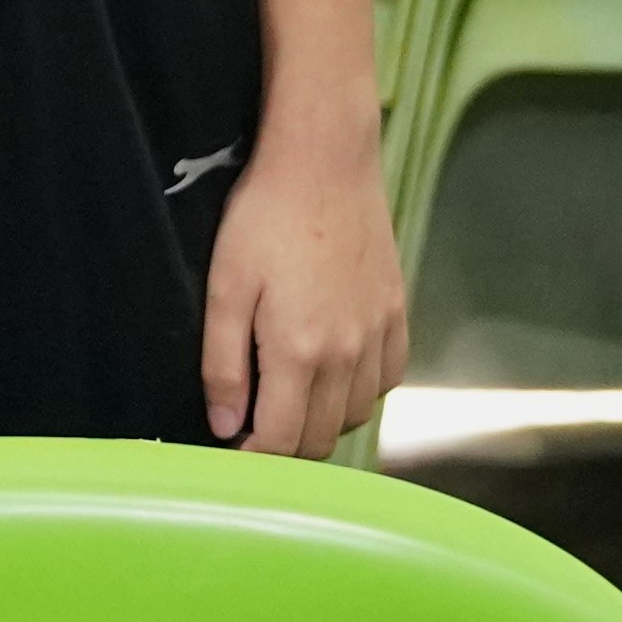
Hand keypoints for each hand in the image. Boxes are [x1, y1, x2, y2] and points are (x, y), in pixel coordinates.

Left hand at [196, 128, 407, 457]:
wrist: (325, 162)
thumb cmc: (264, 218)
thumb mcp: (225, 287)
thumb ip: (224, 364)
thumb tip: (225, 426)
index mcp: (301, 353)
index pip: (283, 441)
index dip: (254, 458)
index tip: (231, 450)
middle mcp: (348, 356)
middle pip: (322, 438)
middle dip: (285, 446)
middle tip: (253, 425)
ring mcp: (379, 336)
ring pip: (356, 415)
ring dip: (322, 420)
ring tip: (287, 397)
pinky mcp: (397, 315)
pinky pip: (385, 381)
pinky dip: (359, 392)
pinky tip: (332, 372)